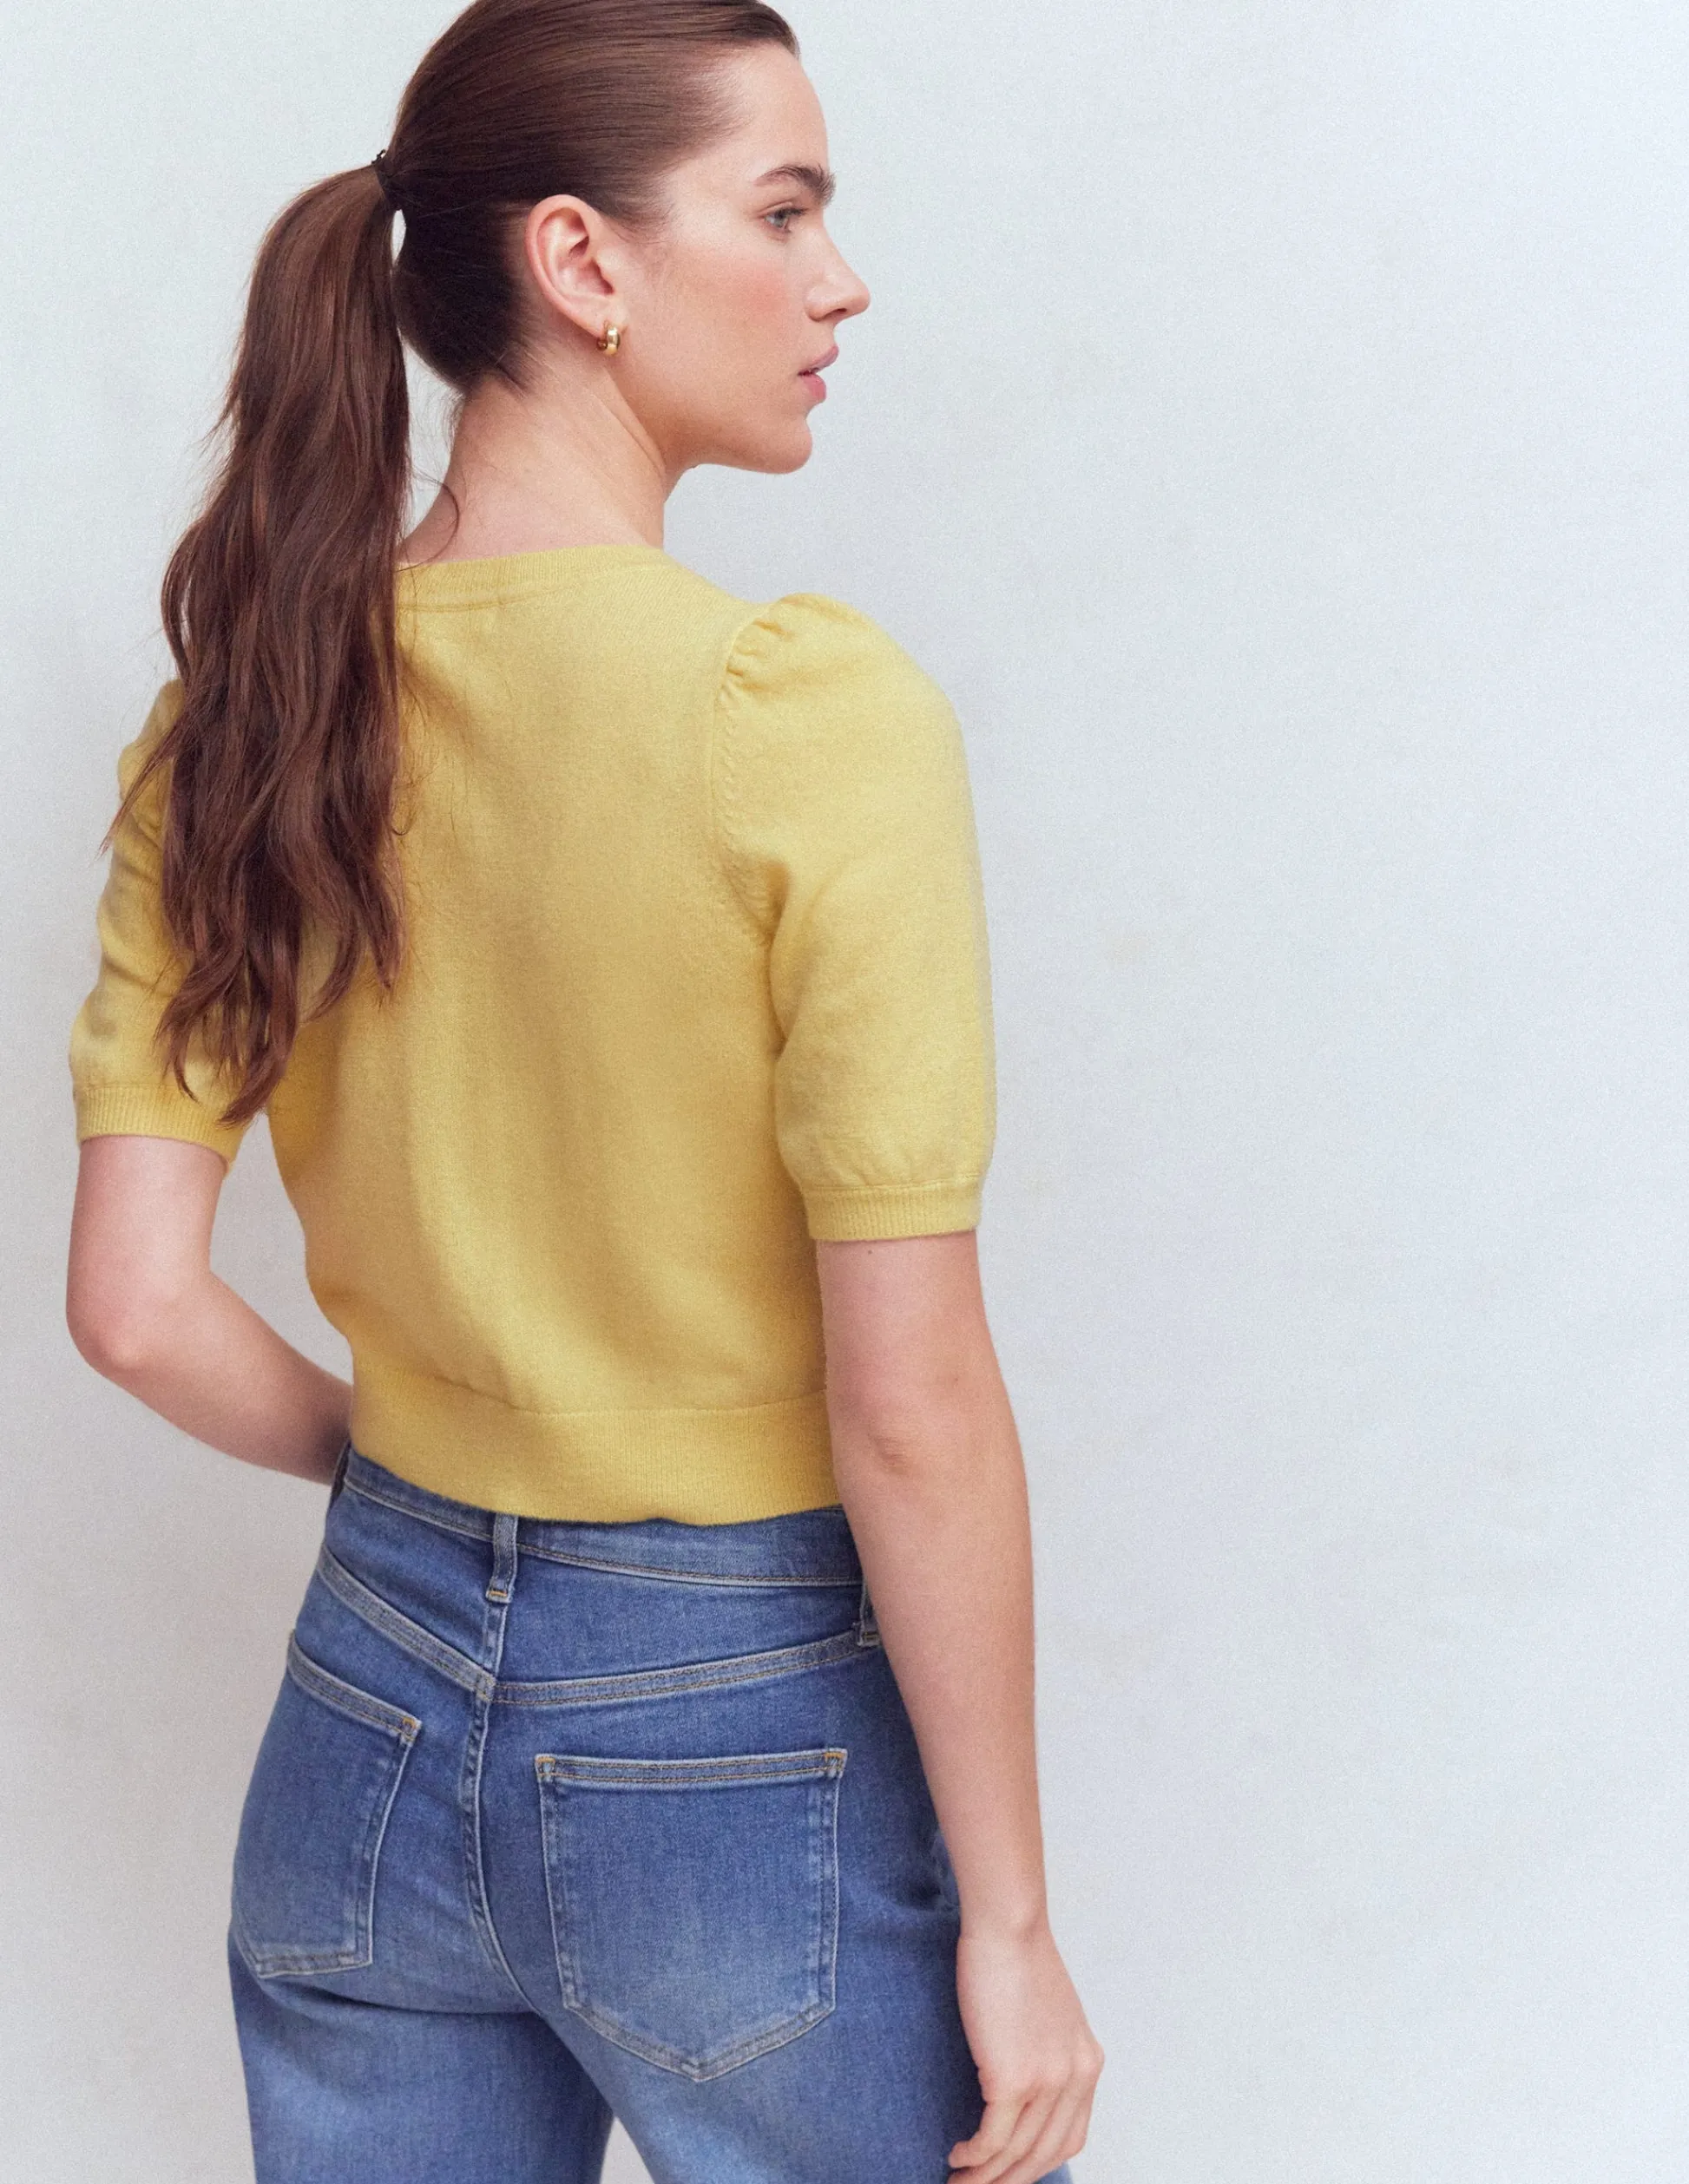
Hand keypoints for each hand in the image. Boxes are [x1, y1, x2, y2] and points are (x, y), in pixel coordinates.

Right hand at [948, 1919, 1103, 2181]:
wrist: (1008, 1925)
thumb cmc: (1016, 1956)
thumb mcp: (1048, 2012)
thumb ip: (1045, 2050)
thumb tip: (1019, 2082)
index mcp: (1087, 2064)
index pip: (1069, 2138)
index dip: (1036, 2164)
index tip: (1008, 2172)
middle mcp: (1075, 2078)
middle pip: (1043, 2156)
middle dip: (1008, 2180)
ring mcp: (1048, 2081)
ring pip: (1016, 2154)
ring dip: (985, 2177)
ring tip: (957, 2181)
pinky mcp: (1015, 2079)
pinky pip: (993, 2139)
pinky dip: (974, 2157)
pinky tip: (956, 2155)